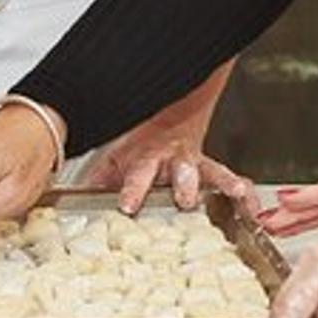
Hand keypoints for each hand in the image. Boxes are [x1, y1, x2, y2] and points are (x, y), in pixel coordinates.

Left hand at [76, 128, 255, 214]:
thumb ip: (99, 179)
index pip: (138, 175)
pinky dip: (247, 193)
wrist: (167, 111)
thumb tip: (65, 195)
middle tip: (185, 200)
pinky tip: (253, 204)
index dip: (134, 189)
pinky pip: (234, 179)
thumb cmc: (140, 143)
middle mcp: (173, 161)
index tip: (129, 205)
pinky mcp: (213, 169)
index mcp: (146, 159)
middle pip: (180, 173)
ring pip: (213, 172)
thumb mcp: (115, 159)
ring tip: (238, 195)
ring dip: (225, 184)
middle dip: (183, 186)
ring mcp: (196, 164)